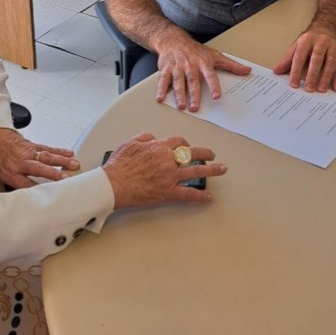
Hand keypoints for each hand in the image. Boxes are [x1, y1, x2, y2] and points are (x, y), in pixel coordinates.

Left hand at [0, 128, 79, 192]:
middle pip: (39, 169)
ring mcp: (28, 152)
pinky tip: (69, 153)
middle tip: (66, 179)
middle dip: (53, 174)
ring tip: (74, 165)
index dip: (37, 190)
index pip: (25, 184)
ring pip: (46, 156)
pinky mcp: (32, 145)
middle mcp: (20, 162)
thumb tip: (0, 204)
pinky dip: (59, 150)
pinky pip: (47, 148)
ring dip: (61, 160)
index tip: (49, 196)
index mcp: (10, 172)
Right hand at [102, 133, 226, 207]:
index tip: (187, 146)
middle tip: (212, 155)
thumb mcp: (130, 143)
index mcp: (159, 147)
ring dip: (211, 170)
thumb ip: (145, 137)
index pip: (178, 142)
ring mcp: (169, 177)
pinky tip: (208, 197)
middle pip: (192, 153)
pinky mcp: (168, 192)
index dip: (185, 143)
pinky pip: (188, 194)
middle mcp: (167, 160)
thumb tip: (153, 138)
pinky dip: (200, 196)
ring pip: (195, 172)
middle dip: (205, 153)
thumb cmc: (119, 165)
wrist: (113, 184)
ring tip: (221, 169)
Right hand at [154, 33, 250, 111]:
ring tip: (181, 106)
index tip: (217, 96)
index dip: (214, 86)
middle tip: (195, 107)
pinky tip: (160, 98)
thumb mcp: (215, 55)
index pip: (210, 76)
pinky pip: (163, 80)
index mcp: (203, 63)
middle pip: (192, 82)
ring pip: (178, 82)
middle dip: (193, 95)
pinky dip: (161, 89)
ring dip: (179, 95)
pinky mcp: (166, 69)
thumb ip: (231, 65)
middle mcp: (190, 65)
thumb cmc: (196, 50)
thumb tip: (247, 71)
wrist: (174, 40)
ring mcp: (177, 68)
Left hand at [272, 29, 335, 91]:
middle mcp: (321, 42)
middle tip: (308, 88)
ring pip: (330, 63)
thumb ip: (287, 59)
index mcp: (307, 40)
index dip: (296, 71)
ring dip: (326, 78)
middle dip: (312, 75)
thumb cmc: (310, 40)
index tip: (294, 84)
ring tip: (321, 90)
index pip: (300, 57)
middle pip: (316, 59)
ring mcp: (332, 47)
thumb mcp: (297, 45)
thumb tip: (277, 71)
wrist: (328, 28)